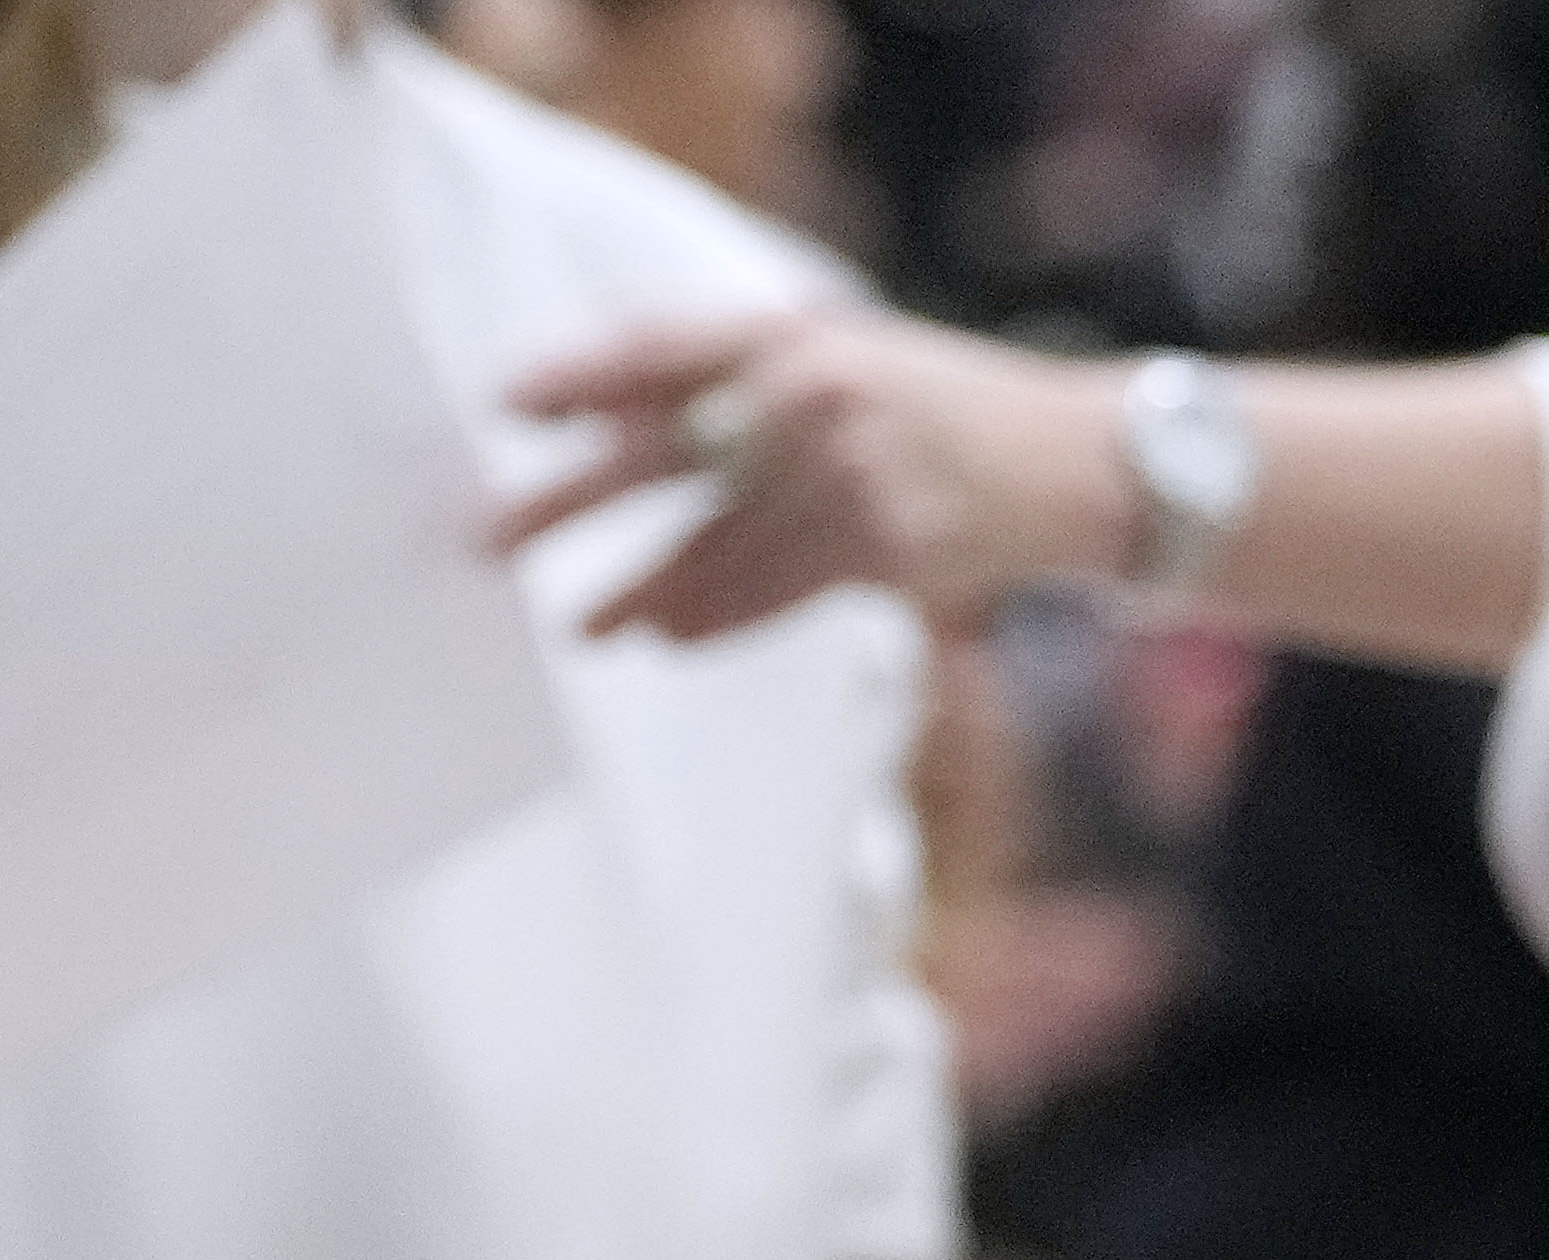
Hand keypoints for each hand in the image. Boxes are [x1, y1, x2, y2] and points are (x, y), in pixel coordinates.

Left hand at [494, 308, 1134, 644]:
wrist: (1064, 462)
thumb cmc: (934, 409)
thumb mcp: (845, 357)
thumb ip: (743, 378)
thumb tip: (613, 426)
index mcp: (793, 335)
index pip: (659, 352)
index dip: (577, 379)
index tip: (506, 409)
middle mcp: (809, 399)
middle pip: (653, 458)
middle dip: (561, 503)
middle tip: (484, 539)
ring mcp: (844, 478)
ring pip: (707, 551)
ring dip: (636, 595)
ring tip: (582, 626)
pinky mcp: (876, 549)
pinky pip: (765, 596)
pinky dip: (711, 618)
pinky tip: (666, 635)